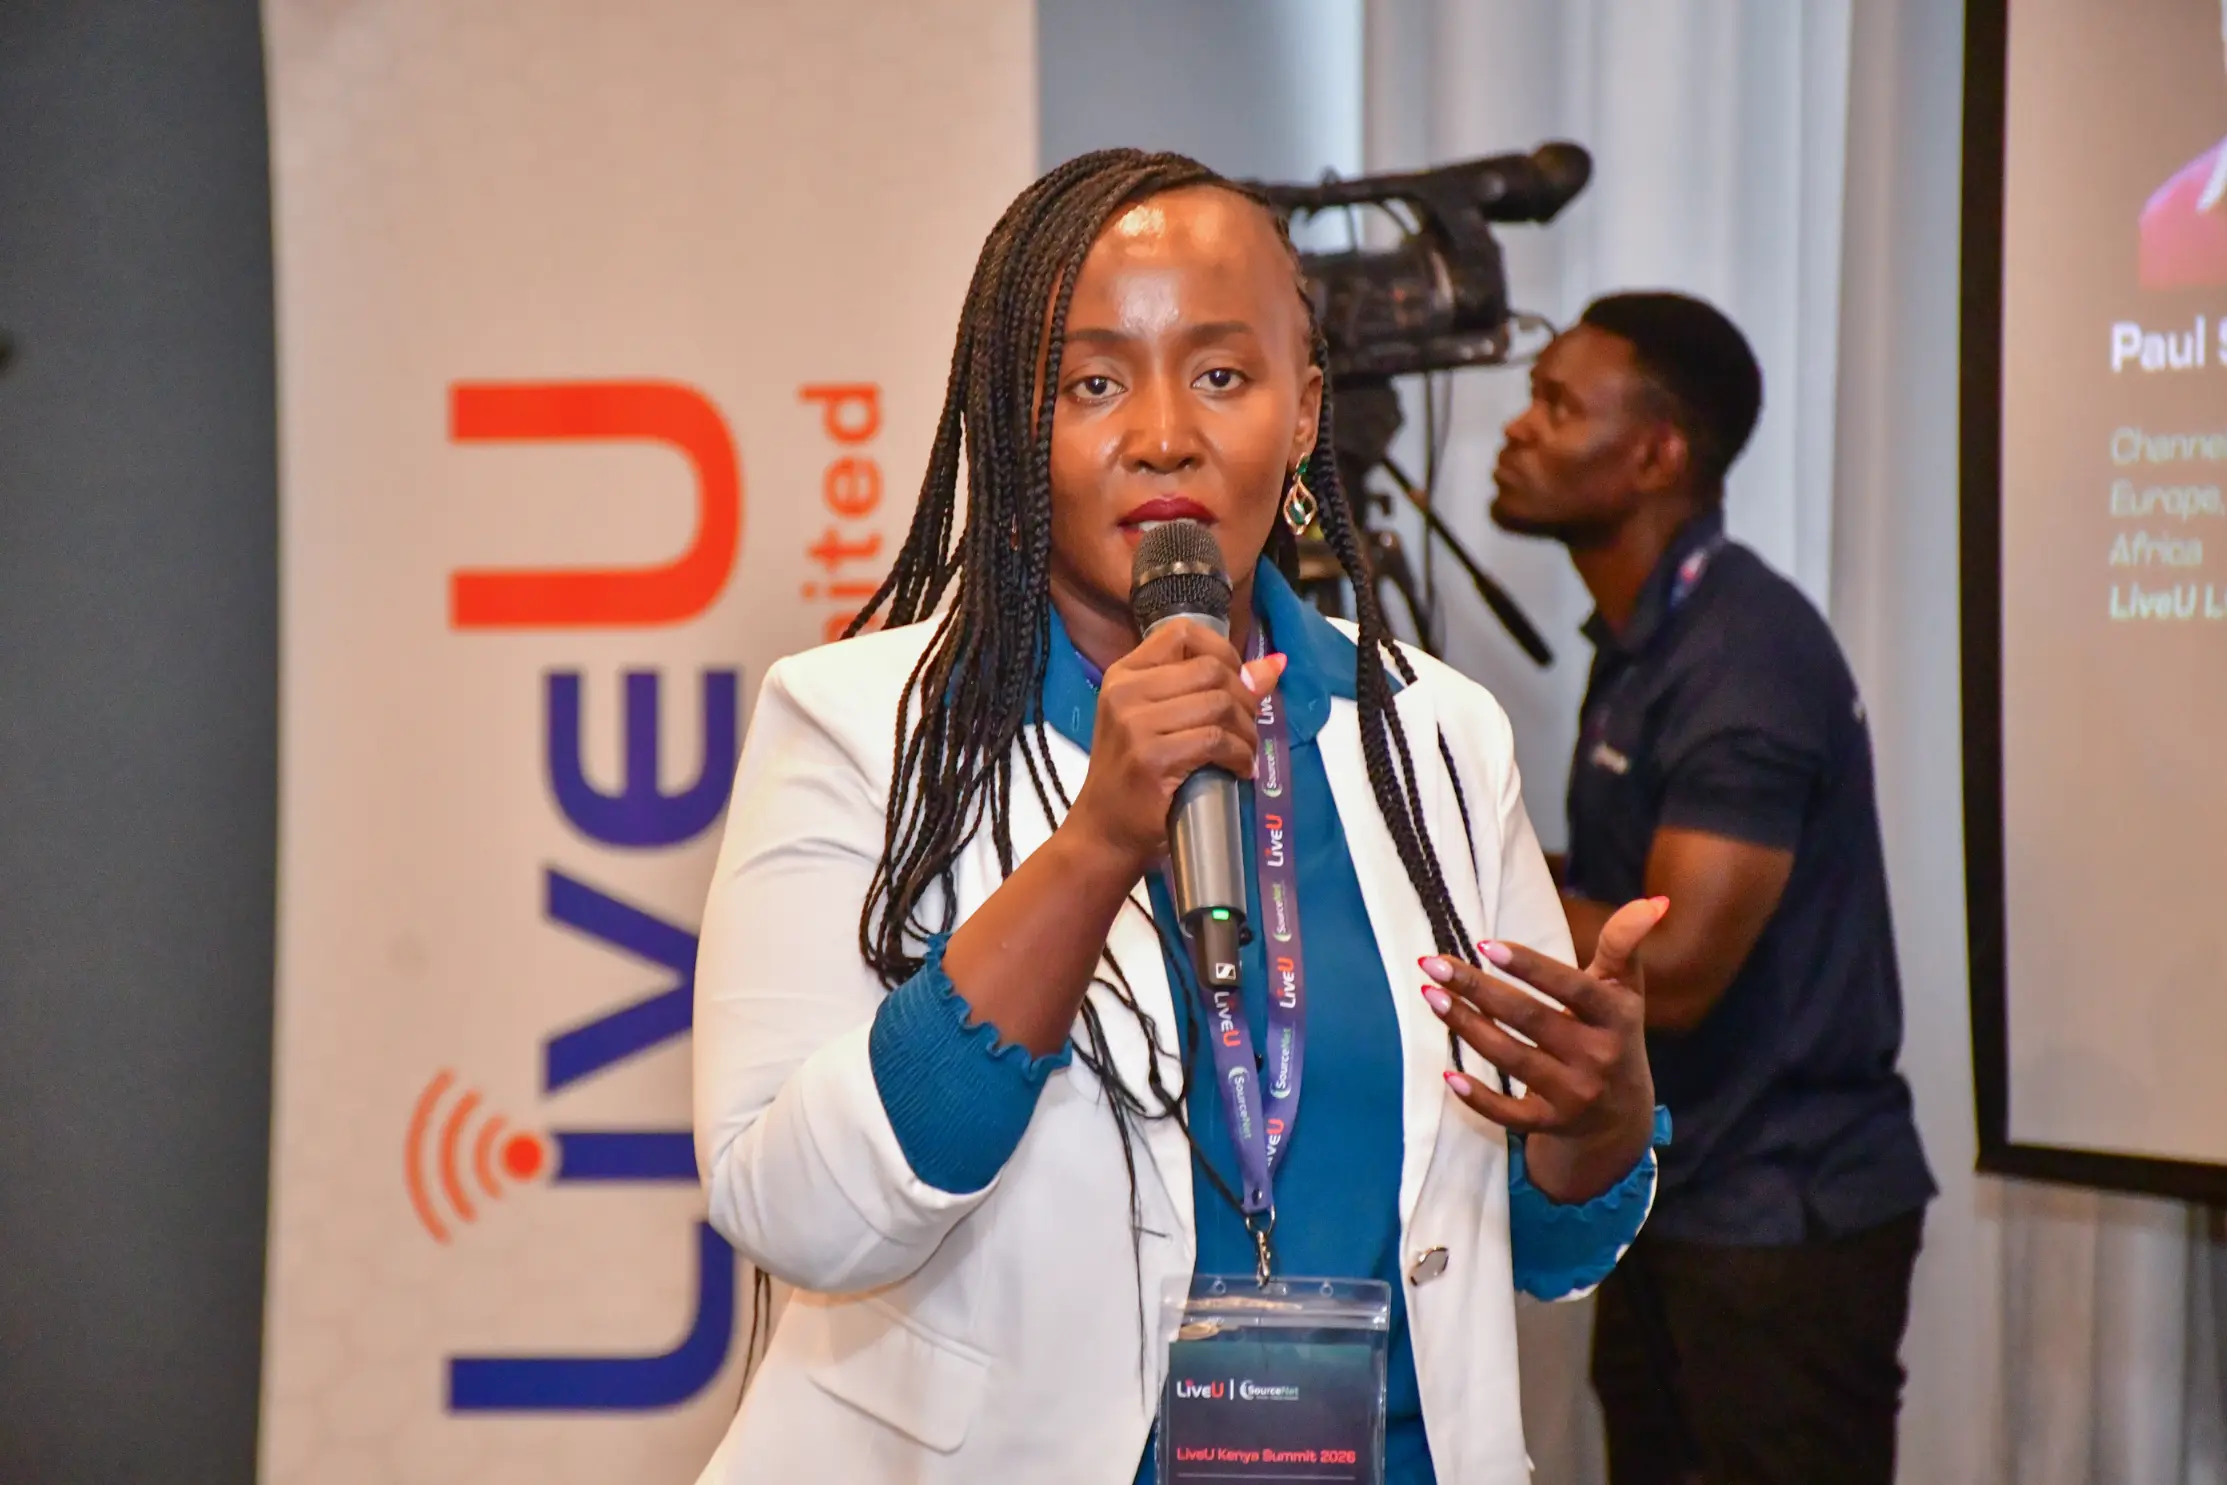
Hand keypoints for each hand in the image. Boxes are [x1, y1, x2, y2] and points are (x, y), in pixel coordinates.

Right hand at [1063, 620, 1285, 874]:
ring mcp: (1135, 726)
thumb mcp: (1163, 722)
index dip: (1222, 651)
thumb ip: (1211, 688)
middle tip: (1247, 728)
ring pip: (1218, 705)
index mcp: (1124, 675)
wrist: (1105, 831)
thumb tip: (1275, 664)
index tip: (1235, 683)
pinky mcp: (1152, 759)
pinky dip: (1239, 755)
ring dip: (1246, 731)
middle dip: (1244, 699)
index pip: (1182, 632)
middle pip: (1210, 670)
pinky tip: (1239, 769)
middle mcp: (1125, 693)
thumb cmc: (1135, 775)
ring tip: (1245, 752)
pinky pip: (1215, 741)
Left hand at [1420, 897, 1665, 1203]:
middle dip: (1478, 990)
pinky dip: (1478, 1097)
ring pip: (1511, 1058)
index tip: (1486, 945)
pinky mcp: (1550, 1123)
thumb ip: (1625, 943)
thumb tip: (1655, 900)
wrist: (1623, 1113)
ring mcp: (1574, 1094)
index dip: (1530, 967)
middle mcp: (1597, 1057)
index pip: (1571, 988)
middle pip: (1529, 1019)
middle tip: (1435, 964)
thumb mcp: (1625, 988)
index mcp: (1615, 1016)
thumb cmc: (1613, 1031)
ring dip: (1467, 1027)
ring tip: (1432, 996)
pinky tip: (1447, 1073)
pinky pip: (1509, 1114)